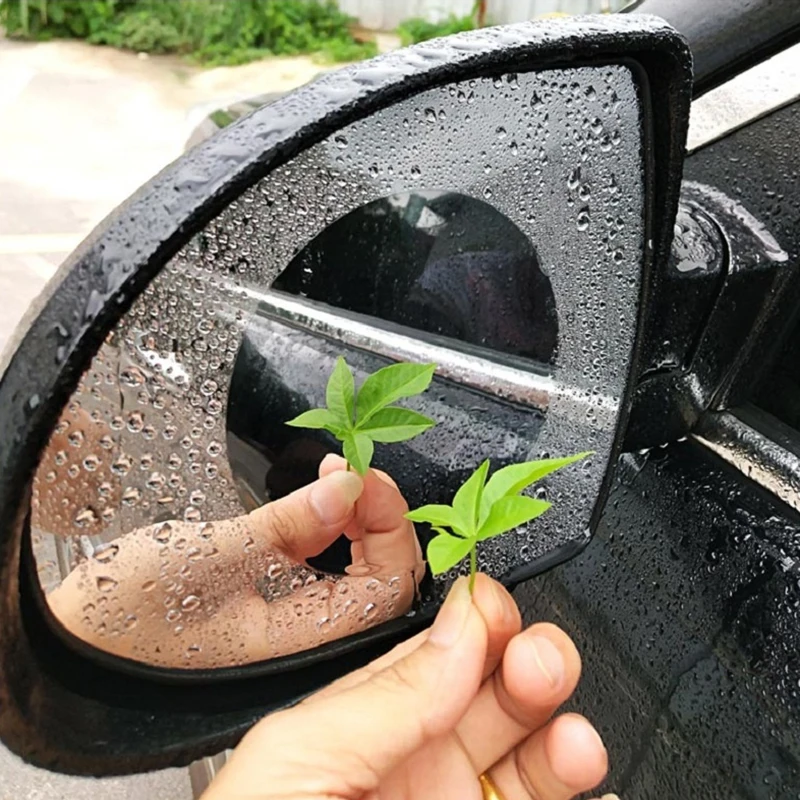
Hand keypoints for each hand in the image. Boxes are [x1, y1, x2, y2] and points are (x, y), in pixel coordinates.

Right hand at [48, 454, 423, 667]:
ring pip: (358, 567)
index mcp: (304, 641)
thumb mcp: (212, 555)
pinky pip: (326, 563)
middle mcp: (309, 638)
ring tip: (338, 474)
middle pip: (382, 576)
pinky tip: (319, 497)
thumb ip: (289, 523)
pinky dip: (331, 524)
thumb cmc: (129, 617)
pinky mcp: (277, 600)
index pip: (387, 587)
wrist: (78, 642)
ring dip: (358, 516)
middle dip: (379, 515)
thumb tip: (350, 486)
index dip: (391, 527)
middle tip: (354, 471)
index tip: (369, 477)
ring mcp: (295, 619)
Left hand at [203, 574, 608, 799]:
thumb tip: (462, 622)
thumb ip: (386, 695)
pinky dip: (572, 778)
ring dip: (558, 725)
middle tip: (539, 660)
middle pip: (492, 695)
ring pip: (528, 754)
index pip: (436, 655)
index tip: (498, 611)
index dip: (475, 623)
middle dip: (526, 661)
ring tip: (568, 729)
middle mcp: (415, 764)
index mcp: (362, 726)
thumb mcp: (300, 757)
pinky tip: (577, 761)